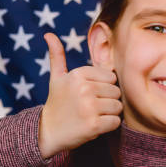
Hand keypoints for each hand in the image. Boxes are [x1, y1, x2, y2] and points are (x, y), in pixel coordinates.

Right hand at [38, 33, 122, 158]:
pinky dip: (109, 126)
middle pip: (116, 92)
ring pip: (118, 107)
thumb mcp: (56, 78)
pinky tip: (95, 125)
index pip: (111, 77)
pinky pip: (116, 122)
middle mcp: (84, 89)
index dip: (104, 87)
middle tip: (91, 107)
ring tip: (94, 116)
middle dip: (108, 101)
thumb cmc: (56, 103)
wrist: (47, 132)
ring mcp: (89, 107)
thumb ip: (57, 56)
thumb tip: (48, 34)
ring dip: (109, 114)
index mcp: (78, 74)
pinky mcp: (94, 125)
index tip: (89, 95)